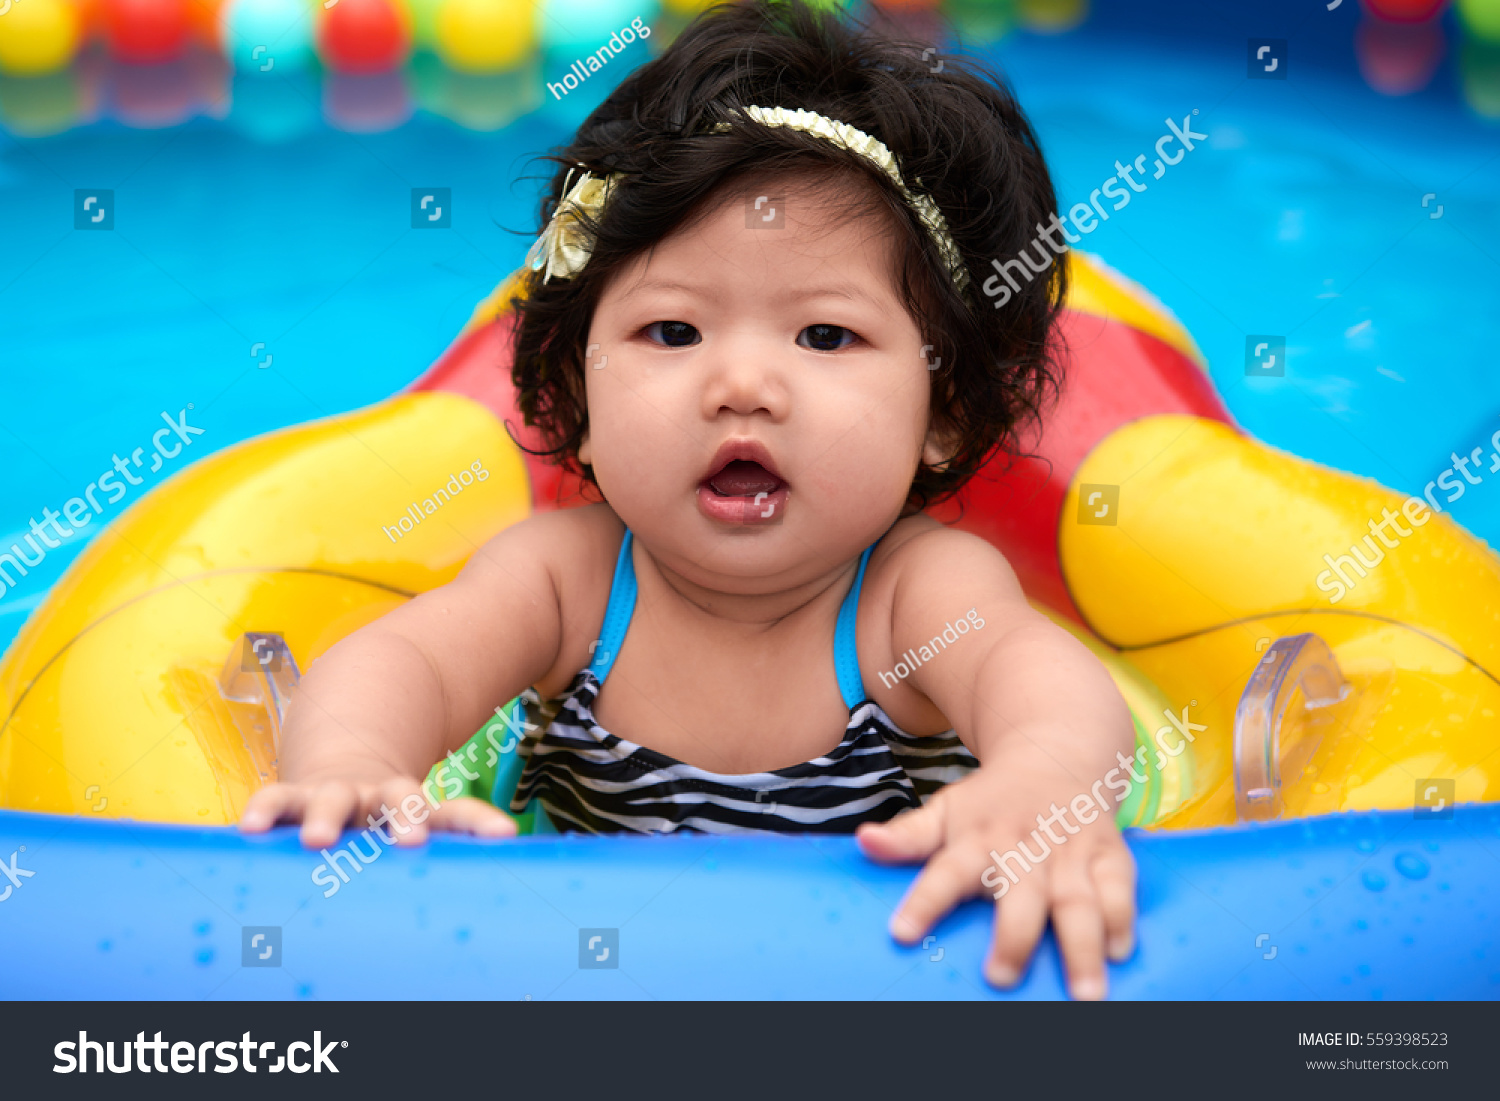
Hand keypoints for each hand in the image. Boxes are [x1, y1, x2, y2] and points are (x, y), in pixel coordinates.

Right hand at [239, 775, 516, 848]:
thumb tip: (509, 844)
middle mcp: (380, 795)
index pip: (455, 810)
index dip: (476, 821)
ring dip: (329, 817)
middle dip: (407, 817)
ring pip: (333, 799)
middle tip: (411, 842)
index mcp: (417, 805)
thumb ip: (458, 831)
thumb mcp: (424, 822)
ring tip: (318, 840)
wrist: (344, 765)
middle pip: (398, 797)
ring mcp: (336, 794)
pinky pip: (276, 799)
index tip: (502, 834)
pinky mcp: (294, 797)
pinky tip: (248, 829)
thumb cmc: (387, 816)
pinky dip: (264, 810)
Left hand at [856, 764, 1135, 999]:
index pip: (946, 870)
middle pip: (1021, 895)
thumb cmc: (994, 800)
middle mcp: (1025, 848)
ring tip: (1084, 994)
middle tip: (1001, 976)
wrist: (1059, 751)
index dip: (924, 901)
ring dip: (1083, 945)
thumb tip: (862, 842)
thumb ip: (908, 835)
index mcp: (978, 839)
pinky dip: (1123, 920)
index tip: (901, 933)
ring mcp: (1071, 852)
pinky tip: (1120, 953)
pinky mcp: (1110, 855)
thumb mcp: (947, 809)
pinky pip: (1121, 889)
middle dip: (1014, 937)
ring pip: (1079, 900)